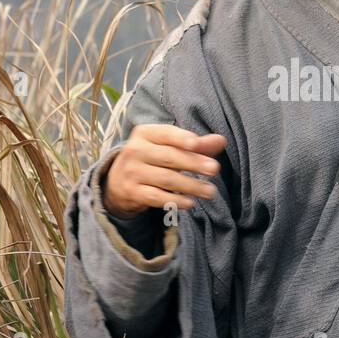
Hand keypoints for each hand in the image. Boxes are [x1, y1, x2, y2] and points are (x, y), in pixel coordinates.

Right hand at [104, 124, 227, 217]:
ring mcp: (132, 172)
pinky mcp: (132, 192)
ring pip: (166, 179)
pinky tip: (191, 203)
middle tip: (214, 169)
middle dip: (193, 163)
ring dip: (191, 186)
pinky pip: (156, 197)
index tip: (197, 143)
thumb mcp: (168, 147)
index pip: (165, 133)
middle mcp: (135, 150)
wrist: (117, 183)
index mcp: (145, 133)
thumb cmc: (152, 159)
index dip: (181, 138)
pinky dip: (174, 201)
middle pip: (169, 156)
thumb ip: (196, 145)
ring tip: (210, 191)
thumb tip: (221, 141)